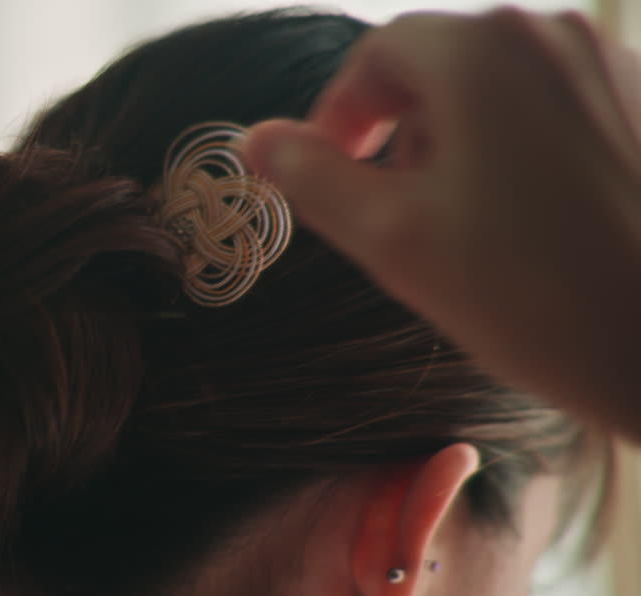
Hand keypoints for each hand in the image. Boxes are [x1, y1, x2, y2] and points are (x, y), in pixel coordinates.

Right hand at [245, 8, 640, 438]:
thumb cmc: (529, 296)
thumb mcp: (390, 239)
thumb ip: (312, 177)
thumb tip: (255, 139)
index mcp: (479, 52)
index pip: (376, 55)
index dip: (338, 116)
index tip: (328, 176)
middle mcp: (552, 34)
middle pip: (440, 65)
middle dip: (401, 131)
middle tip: (393, 212)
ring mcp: (611, 64)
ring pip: (498, 85)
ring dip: (459, 141)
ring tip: (463, 225)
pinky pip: (555, 105)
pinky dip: (517, 148)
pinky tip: (527, 223)